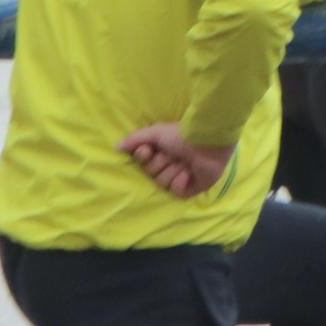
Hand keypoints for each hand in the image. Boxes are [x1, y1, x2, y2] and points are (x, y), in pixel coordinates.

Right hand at [118, 123, 232, 200]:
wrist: (208, 142)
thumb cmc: (182, 134)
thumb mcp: (155, 132)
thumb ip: (135, 139)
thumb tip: (116, 147)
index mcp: (160, 151)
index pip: (141, 162)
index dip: (143, 157)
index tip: (149, 150)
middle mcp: (168, 164)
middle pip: (151, 173)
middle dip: (162, 162)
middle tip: (174, 154)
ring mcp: (179, 177)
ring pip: (162, 183)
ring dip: (173, 170)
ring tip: (185, 162)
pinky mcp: (190, 188)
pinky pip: (176, 192)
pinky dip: (181, 182)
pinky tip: (189, 173)